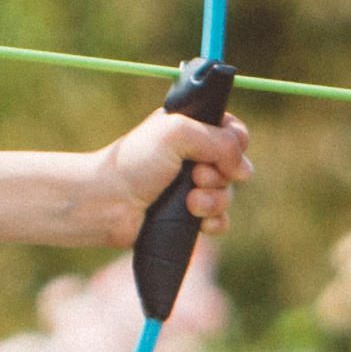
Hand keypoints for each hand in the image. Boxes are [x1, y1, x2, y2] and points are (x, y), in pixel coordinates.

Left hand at [77, 107, 254, 247]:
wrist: (108, 202)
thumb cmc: (135, 163)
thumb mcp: (177, 133)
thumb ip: (219, 140)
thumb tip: (242, 169)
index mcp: (191, 129)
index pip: (233, 132)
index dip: (236, 142)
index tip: (226, 149)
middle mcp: (194, 158)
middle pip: (236, 166)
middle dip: (221, 174)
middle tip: (196, 176)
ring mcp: (192, 188)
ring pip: (229, 195)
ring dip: (215, 199)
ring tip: (190, 201)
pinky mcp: (189, 217)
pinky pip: (221, 221)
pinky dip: (214, 221)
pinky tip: (197, 220)